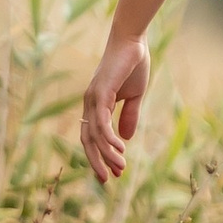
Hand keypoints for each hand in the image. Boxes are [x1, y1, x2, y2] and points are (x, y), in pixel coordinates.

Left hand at [82, 35, 151, 181]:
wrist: (133, 42)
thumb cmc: (132, 64)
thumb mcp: (134, 96)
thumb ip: (129, 116)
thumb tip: (126, 139)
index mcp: (96, 104)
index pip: (93, 135)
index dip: (101, 154)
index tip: (114, 171)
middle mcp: (89, 103)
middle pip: (88, 140)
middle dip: (97, 161)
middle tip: (107, 180)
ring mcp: (92, 98)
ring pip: (95, 134)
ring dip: (107, 153)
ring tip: (120, 167)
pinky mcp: (100, 93)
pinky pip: (102, 122)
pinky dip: (109, 138)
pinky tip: (120, 148)